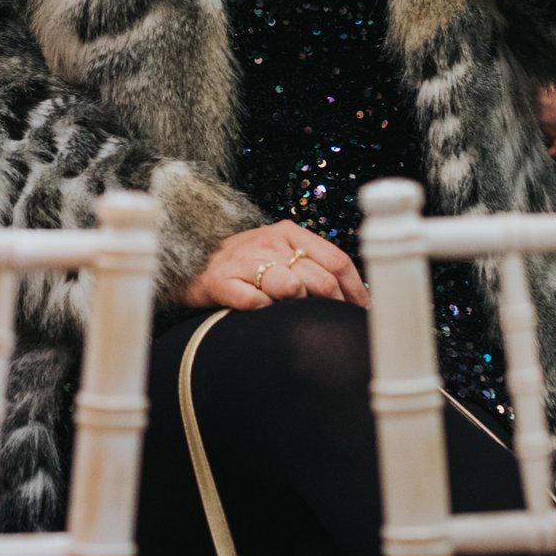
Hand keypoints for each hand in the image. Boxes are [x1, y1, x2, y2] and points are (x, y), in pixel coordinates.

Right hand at [178, 220, 369, 311]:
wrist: (192, 263)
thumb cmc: (245, 263)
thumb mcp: (279, 252)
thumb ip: (312, 265)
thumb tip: (355, 296)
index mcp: (288, 232)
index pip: (336, 259)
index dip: (355, 290)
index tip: (362, 311)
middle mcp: (268, 242)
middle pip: (318, 278)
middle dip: (333, 306)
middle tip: (334, 323)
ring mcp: (244, 261)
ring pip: (290, 287)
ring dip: (299, 307)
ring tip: (297, 317)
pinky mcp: (221, 282)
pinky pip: (254, 302)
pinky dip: (266, 312)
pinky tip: (266, 316)